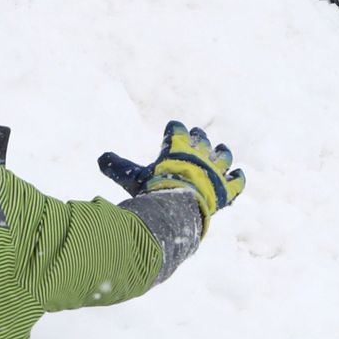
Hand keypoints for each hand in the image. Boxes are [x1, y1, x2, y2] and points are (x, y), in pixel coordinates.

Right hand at [98, 122, 245, 231]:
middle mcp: (199, 153)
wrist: (178, 208)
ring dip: (221, 153)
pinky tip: (238, 175)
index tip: (172, 130)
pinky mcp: (227, 188)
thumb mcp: (132, 178)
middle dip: (197, 138)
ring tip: (221, 151)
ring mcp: (216, 170)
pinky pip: (237, 181)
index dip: (174, 130)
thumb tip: (100, 158)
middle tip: (195, 139)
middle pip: (200, 138)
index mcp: (177, 146)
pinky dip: (238, 178)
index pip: (176, 129)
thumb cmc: (154, 190)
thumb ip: (117, 168)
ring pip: (223, 155)